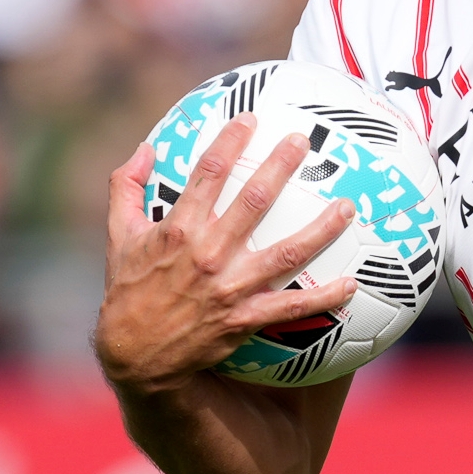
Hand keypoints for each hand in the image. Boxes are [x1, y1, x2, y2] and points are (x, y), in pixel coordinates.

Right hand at [94, 113, 358, 393]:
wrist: (135, 356)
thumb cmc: (129, 291)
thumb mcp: (119, 237)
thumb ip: (126, 188)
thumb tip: (144, 148)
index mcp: (179, 228)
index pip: (207, 172)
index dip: (229, 140)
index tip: (251, 118)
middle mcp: (208, 253)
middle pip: (254, 200)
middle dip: (281, 166)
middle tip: (304, 141)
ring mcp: (230, 287)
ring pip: (287, 252)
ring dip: (322, 229)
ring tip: (348, 207)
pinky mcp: (245, 319)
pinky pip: (293, 308)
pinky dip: (324, 297)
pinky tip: (352, 284)